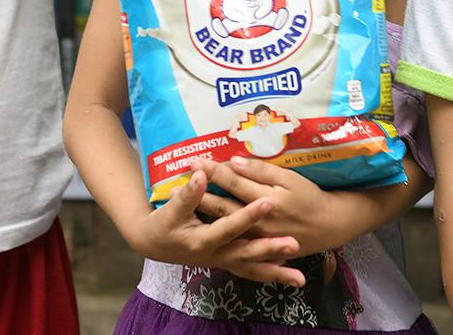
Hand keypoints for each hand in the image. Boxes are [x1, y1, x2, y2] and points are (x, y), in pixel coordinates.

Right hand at [133, 168, 305, 286]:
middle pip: (247, 253)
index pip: (229, 227)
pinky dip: (270, 274)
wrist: (154, 244)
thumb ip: (187, 194)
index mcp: (202, 241)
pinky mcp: (227, 262)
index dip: (247, 215)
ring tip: (299, 277)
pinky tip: (290, 276)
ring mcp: (222, 261)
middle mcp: (215, 255)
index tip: (267, 203)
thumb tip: (200, 174)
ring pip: (253, 269)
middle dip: (271, 249)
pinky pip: (252, 272)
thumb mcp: (169, 210)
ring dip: (276, 271)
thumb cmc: (161, 225)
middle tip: (294, 243)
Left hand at [192, 156, 360, 255]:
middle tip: (177, 181)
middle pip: (221, 205)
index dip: (212, 171)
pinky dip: (213, 233)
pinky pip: (229, 242)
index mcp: (266, 201)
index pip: (233, 182)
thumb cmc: (310, 197)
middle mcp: (257, 223)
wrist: (328, 226)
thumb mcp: (290, 179)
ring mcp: (255, 239)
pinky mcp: (256, 249)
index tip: (194, 160)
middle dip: (198, 192)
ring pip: (221, 226)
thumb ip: (261, 172)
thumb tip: (234, 162)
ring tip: (181, 203)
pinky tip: (197, 226)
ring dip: (201, 213)